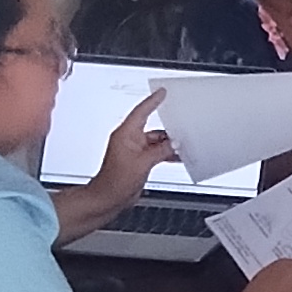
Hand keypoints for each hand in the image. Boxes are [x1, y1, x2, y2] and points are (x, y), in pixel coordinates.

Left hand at [93, 88, 176, 205]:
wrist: (108, 198)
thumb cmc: (115, 181)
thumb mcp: (143, 163)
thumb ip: (161, 151)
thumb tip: (174, 144)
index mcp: (126, 134)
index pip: (141, 111)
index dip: (153, 101)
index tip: (162, 92)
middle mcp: (129, 140)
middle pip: (153, 128)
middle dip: (168, 130)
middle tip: (183, 128)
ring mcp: (134, 150)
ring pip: (156, 142)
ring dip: (168, 145)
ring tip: (182, 146)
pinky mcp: (139, 161)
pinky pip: (156, 152)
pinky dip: (166, 153)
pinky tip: (176, 156)